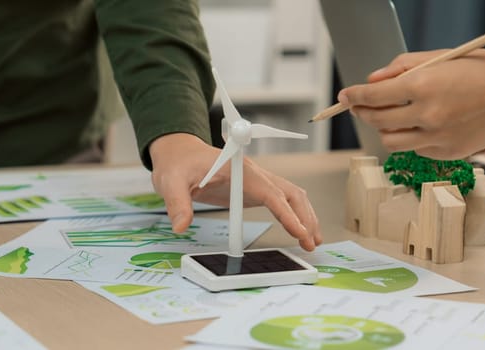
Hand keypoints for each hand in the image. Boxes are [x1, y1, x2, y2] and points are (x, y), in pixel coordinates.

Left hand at [149, 133, 321, 250]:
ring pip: (291, 196)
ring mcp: (256, 181)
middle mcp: (253, 174)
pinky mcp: (254, 189)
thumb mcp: (171, 182)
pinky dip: (295, 214)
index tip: (299, 232)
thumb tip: (181, 226)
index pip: (270, 192)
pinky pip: (282, 200)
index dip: (287, 213)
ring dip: (306, 216)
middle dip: (305, 217)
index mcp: (238, 170)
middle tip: (311, 243)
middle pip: (290, 193)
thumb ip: (177, 203)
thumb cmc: (177, 164)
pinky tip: (300, 230)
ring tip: (313, 241)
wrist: (179, 154)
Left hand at [338, 49, 484, 159]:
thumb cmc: (481, 68)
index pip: (372, 97)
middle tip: (360, 106)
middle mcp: (427, 115)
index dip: (352, 97)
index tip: (344, 97)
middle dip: (363, 113)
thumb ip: (400, 68)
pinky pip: (417, 150)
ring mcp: (439, 138)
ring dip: (385, 129)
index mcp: (422, 86)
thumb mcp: (438, 58)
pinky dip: (412, 138)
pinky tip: (422, 125)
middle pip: (377, 122)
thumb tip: (372, 82)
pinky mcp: (450, 153)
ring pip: (392, 142)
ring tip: (390, 117)